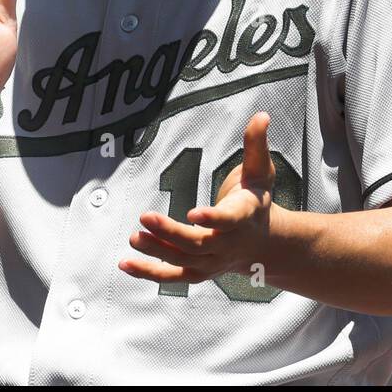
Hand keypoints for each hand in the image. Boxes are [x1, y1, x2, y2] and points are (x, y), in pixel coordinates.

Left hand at [121, 113, 277, 286]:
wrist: (265, 244)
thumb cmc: (257, 201)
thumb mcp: (260, 172)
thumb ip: (256, 144)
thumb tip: (261, 114)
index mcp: (244, 217)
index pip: (229, 220)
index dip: (212, 218)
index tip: (192, 213)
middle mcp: (228, 244)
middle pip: (199, 244)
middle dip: (171, 233)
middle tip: (145, 217)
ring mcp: (213, 262)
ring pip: (183, 261)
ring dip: (157, 251)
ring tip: (134, 237)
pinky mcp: (199, 272)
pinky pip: (173, 277)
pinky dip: (150, 273)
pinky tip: (126, 264)